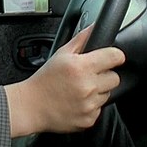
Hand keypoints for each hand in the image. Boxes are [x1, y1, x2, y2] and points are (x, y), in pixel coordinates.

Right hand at [4, 25, 124, 136]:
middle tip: (89, 76)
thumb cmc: (45, 79)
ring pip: (107, 94)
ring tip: (80, 90)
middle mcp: (87, 86)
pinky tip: (77, 102)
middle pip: (115, 78)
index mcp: (81, 67)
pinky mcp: (89, 119)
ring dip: (98, 91)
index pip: (115, 57)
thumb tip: (95, 26)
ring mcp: (89, 104)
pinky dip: (91, 106)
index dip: (115, 56)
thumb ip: (81, 39)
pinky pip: (99, 109)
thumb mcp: (61, 54)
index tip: (112, 58)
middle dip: (105, 75)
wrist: (31, 106)